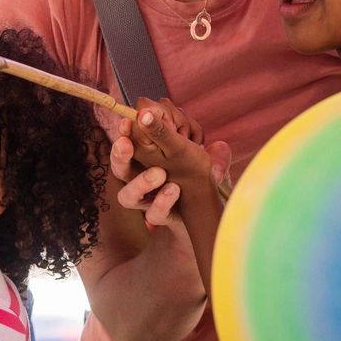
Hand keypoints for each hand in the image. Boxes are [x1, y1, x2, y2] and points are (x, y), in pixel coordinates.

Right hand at [110, 108, 231, 228]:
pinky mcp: (157, 218)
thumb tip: (221, 146)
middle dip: (119, 155)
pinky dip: (162, 202)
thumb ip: (214, 157)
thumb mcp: (209, 166)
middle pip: (119, 169)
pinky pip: (154, 214)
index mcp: (146, 160)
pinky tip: (173, 190)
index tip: (127, 122)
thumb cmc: (199, 184)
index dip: (124, 133)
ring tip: (159, 173)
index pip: (128, 144)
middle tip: (125, 143)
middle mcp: (139, 181)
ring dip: (140, 183)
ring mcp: (146, 202)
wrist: (203, 217)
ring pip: (127, 196)